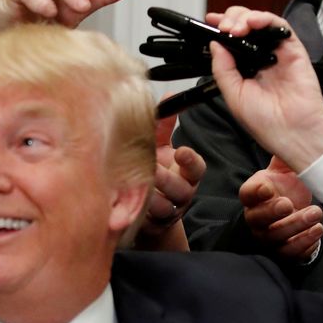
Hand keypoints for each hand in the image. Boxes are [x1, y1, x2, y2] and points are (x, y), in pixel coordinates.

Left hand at [137, 113, 205, 249]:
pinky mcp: (155, 226)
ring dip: (152, 197)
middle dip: (166, 179)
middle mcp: (182, 193)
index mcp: (186, 173)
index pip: (197, 168)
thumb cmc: (154, 170)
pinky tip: (125, 203)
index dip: (191, 160)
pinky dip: (138, 212)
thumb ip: (164, 125)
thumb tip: (168, 96)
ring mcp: (170, 211)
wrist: (147, 207)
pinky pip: (149, 221)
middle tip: (152, 169)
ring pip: (165, 207)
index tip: (181, 150)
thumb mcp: (159, 146)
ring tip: (137, 188)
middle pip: (180, 189)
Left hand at [207, 6, 322, 171]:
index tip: (209, 22)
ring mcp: (277, 52)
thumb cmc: (266, 122)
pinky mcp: (293, 49)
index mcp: (245, 70)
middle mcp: (260, 58)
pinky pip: (279, 25)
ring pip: (260, 22)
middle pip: (244, 26)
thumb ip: (222, 69)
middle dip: (231, 20)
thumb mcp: (233, 95)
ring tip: (235, 28)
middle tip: (224, 27)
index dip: (220, 29)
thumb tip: (215, 43)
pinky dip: (264, 18)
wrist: (292, 131)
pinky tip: (253, 22)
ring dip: (245, 18)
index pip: (231, 42)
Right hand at [239, 157, 322, 261]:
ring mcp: (269, 236)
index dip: (255, 193)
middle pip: (258, 220)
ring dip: (296, 227)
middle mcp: (256, 218)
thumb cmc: (286, 187)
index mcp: (254, 196)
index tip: (268, 188)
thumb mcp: (284, 168)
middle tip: (291, 203)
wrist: (296, 209)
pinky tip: (317, 231)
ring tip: (316, 214)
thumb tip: (289, 133)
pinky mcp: (283, 250)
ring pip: (275, 238)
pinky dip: (304, 244)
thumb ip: (284, 156)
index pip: (246, 195)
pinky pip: (290, 253)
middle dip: (275, 213)